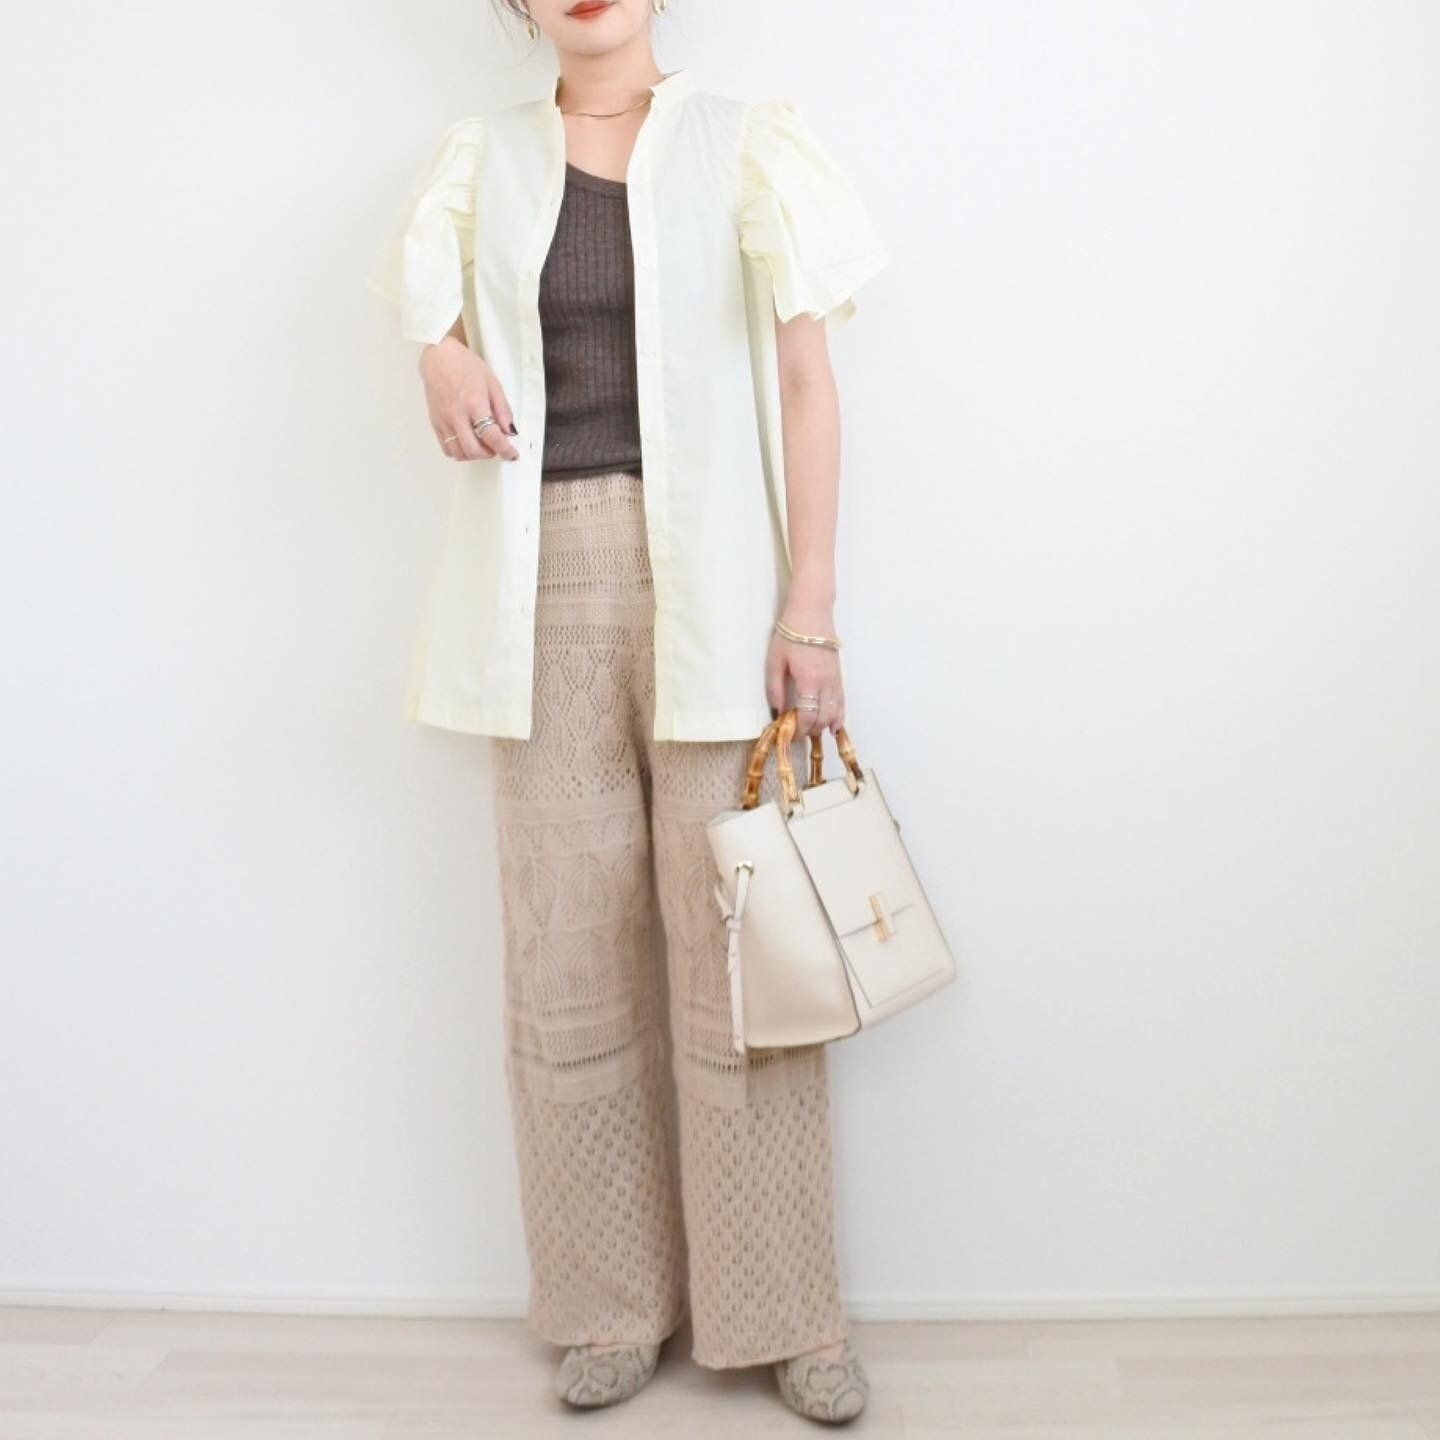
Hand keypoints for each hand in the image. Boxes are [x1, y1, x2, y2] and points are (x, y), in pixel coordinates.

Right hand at [418, 336, 519, 461]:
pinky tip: (467, 442)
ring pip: (458, 453)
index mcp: (474, 403)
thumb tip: (510, 431)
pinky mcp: (435, 422)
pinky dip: (459, 452)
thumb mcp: (493, 383)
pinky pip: (446, 448)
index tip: (511, 454)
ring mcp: (444, 420)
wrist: (439, 357)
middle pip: (474, 450)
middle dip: (489, 454)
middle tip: (496, 447)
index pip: (491, 436)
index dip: (505, 450)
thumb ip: (503, 410)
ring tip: (482, 445)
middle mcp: (457, 414)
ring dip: (474, 455)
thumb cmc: (465, 365)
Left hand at [765, 593, 844, 740]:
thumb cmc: (791, 634)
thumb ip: (775, 688)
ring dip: (824, 726)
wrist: (812, 612)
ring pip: (835, 712)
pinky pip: (842, 701)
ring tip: (813, 732)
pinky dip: (840, 716)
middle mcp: (826, 683)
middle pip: (823, 718)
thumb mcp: (775, 661)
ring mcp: (835, 679)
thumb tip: (778, 711)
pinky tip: (835, 726)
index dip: (798, 730)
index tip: (789, 735)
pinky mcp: (839, 675)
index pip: (807, 716)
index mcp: (809, 681)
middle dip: (810, 730)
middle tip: (797, 733)